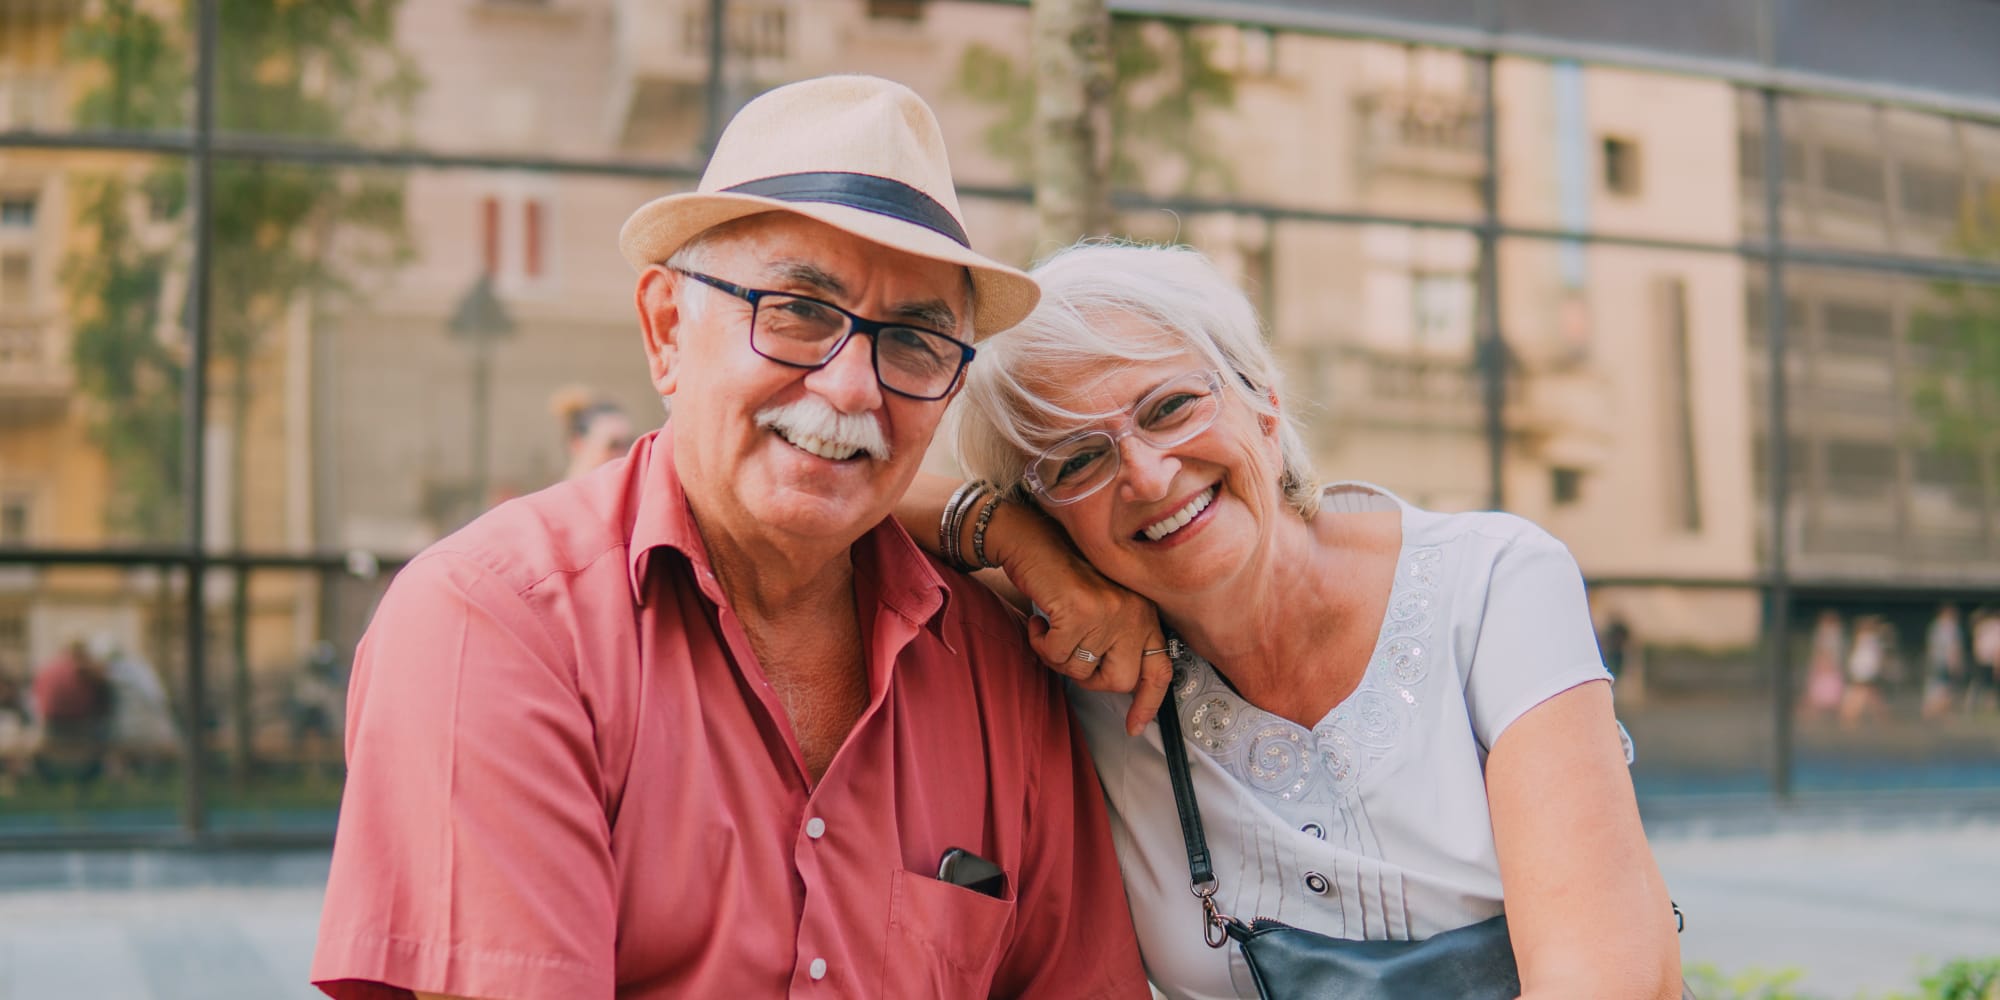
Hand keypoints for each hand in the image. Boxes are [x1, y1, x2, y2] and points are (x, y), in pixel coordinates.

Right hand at [985, 502, 1172, 734]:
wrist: (1034, 542)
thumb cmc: (1064, 578)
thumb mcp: (1104, 608)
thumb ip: (1118, 642)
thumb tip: (1120, 687)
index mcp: (1145, 614)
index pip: (1160, 670)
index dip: (1147, 703)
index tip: (1134, 726)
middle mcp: (1135, 613)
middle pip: (1119, 681)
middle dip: (1089, 678)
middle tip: (1070, 655)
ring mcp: (1109, 613)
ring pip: (1080, 671)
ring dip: (1058, 657)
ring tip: (1053, 628)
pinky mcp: (1080, 612)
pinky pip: (1055, 656)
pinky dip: (1040, 644)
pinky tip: (1040, 621)